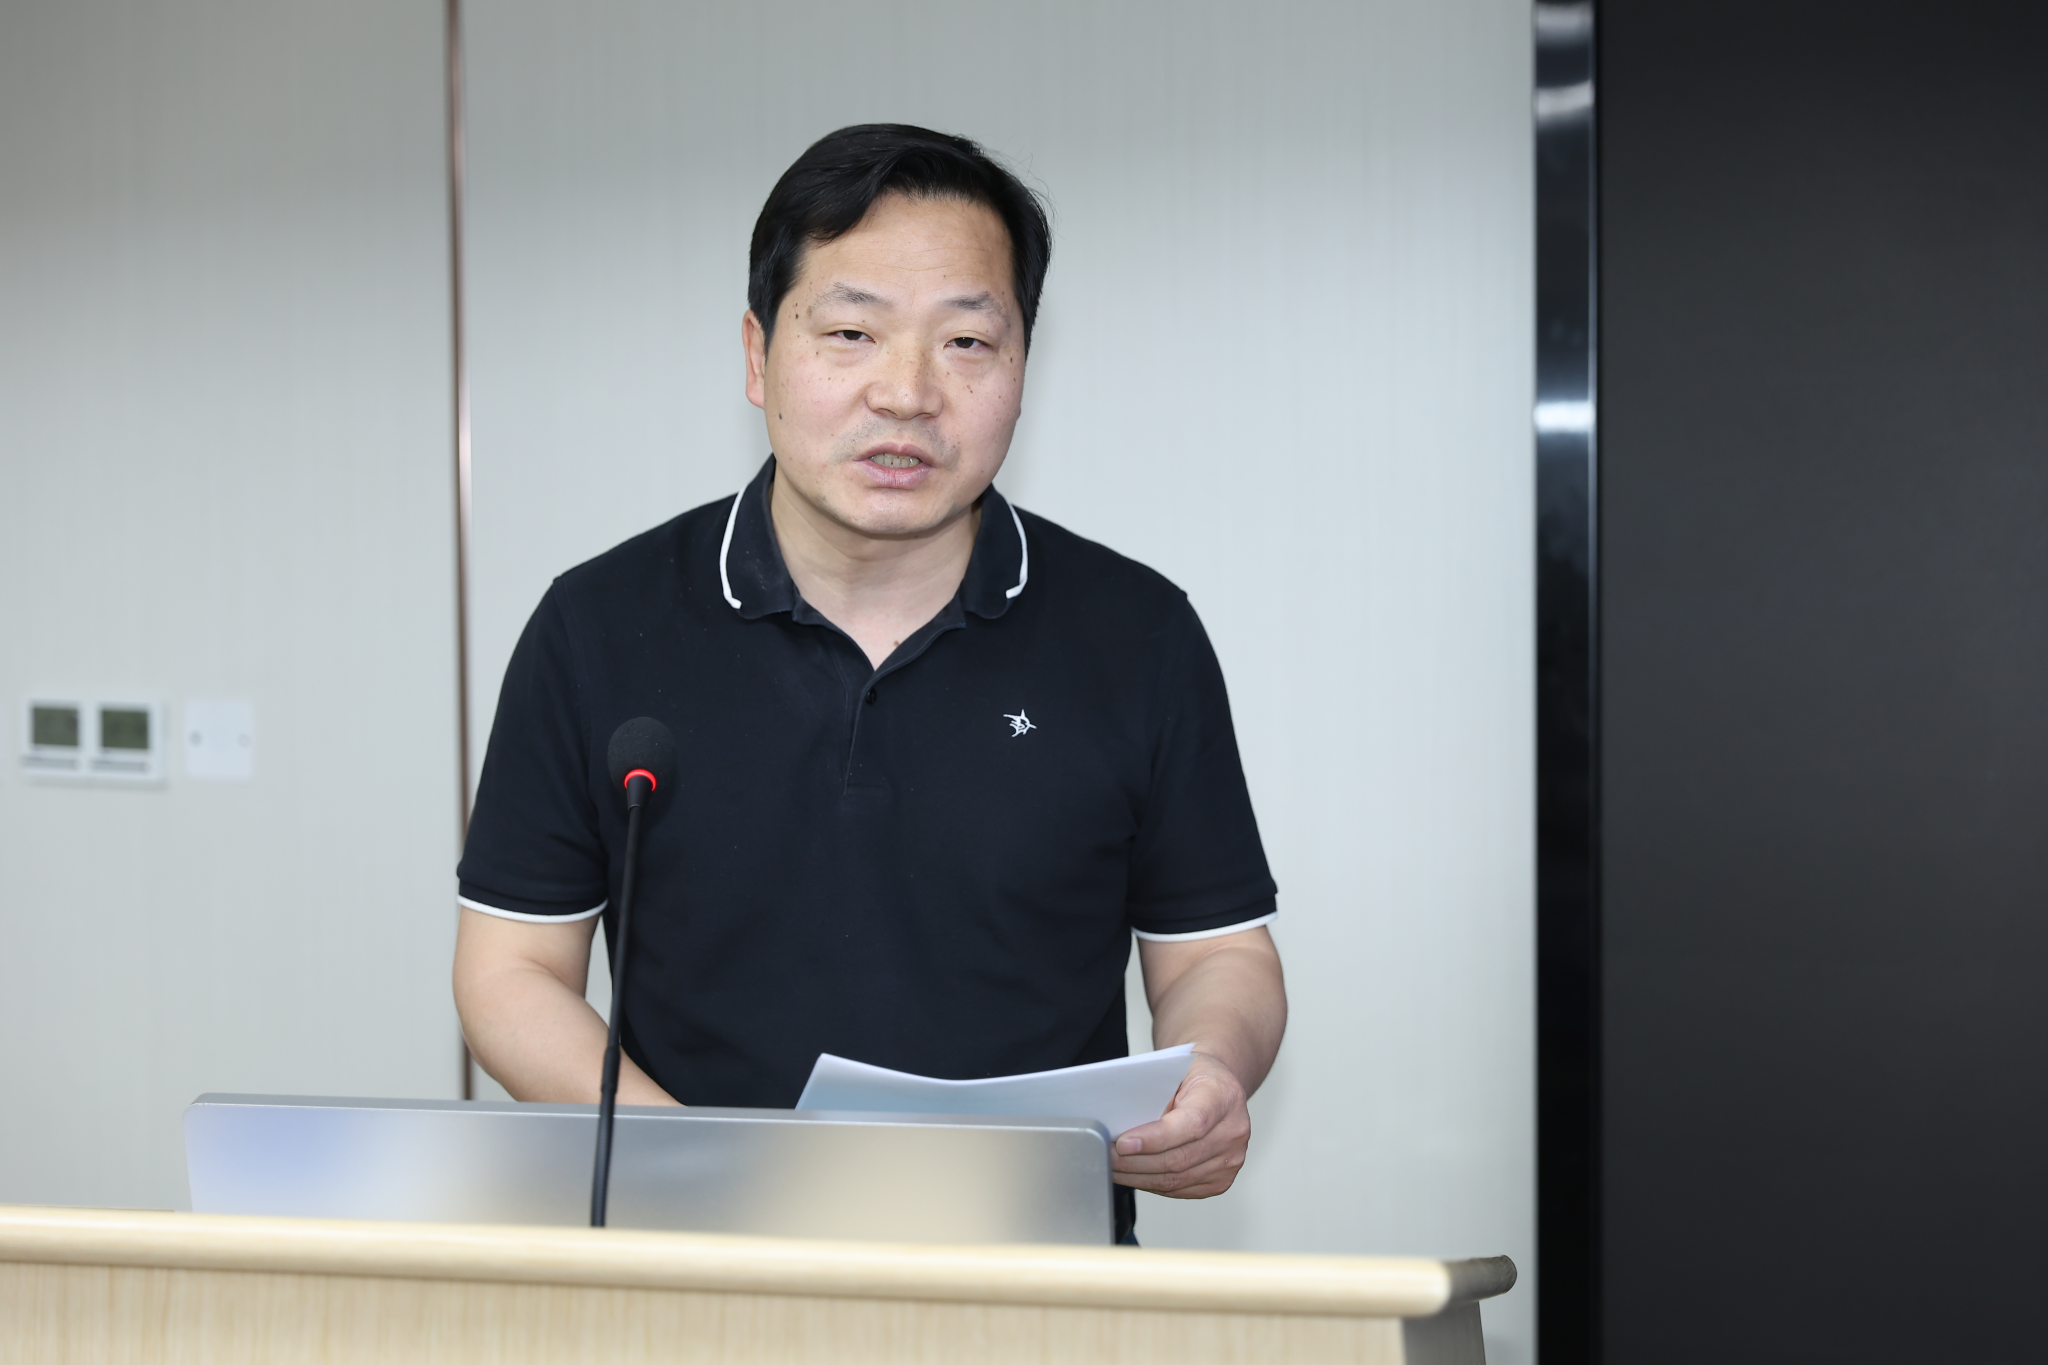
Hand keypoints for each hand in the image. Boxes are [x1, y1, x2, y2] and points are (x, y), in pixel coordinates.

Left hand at [1110, 1052, 1251, 1198]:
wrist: (1217, 1085)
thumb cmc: (1193, 1075)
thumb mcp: (1174, 1068)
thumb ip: (1154, 1094)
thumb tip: (1118, 1125)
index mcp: (1223, 1096)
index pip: (1191, 1124)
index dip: (1155, 1138)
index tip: (1123, 1143)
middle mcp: (1233, 1130)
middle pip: (1179, 1158)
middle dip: (1135, 1161)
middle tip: (1106, 1155)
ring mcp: (1231, 1159)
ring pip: (1176, 1179)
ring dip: (1138, 1176)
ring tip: (1113, 1167)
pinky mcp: (1221, 1180)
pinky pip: (1181, 1189)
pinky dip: (1152, 1184)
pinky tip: (1133, 1174)